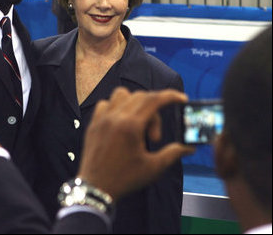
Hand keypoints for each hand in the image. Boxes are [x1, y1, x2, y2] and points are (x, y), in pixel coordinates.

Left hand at [78, 87, 194, 199]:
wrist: (96, 188)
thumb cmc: (124, 179)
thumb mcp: (153, 168)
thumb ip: (173, 153)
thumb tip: (190, 147)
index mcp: (131, 126)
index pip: (154, 99)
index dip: (171, 96)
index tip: (181, 98)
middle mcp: (115, 117)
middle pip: (141, 96)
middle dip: (155, 111)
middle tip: (154, 137)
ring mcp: (102, 118)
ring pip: (121, 94)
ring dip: (135, 103)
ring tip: (138, 125)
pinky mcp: (94, 123)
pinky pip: (105, 103)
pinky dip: (116, 107)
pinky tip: (121, 123)